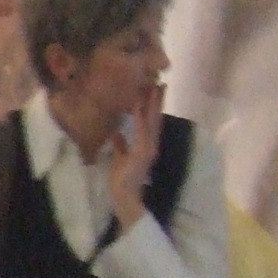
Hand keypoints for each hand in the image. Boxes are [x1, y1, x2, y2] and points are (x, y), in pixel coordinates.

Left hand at [108, 86, 163, 228]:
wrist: (124, 194)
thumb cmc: (122, 178)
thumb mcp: (120, 156)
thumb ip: (120, 144)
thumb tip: (116, 131)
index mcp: (146, 144)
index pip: (150, 121)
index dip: (153, 106)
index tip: (154, 91)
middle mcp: (150, 143)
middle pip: (155, 118)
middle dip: (158, 101)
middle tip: (161, 83)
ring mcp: (148, 147)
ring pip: (152, 121)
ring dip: (153, 104)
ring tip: (155, 87)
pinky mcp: (142, 152)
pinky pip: (141, 131)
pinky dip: (139, 117)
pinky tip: (137, 105)